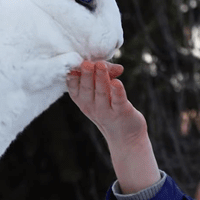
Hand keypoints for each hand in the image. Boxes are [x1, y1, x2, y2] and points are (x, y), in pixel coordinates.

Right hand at [67, 61, 159, 193]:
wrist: (126, 137)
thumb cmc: (111, 108)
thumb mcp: (103, 92)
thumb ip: (108, 75)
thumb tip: (118, 67)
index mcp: (82, 100)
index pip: (73, 87)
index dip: (73, 75)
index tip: (74, 62)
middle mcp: (91, 106)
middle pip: (87, 89)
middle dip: (87, 75)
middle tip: (86, 63)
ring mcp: (106, 111)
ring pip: (102, 93)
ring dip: (101, 78)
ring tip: (100, 65)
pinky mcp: (122, 112)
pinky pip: (118, 100)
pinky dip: (117, 91)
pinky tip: (117, 82)